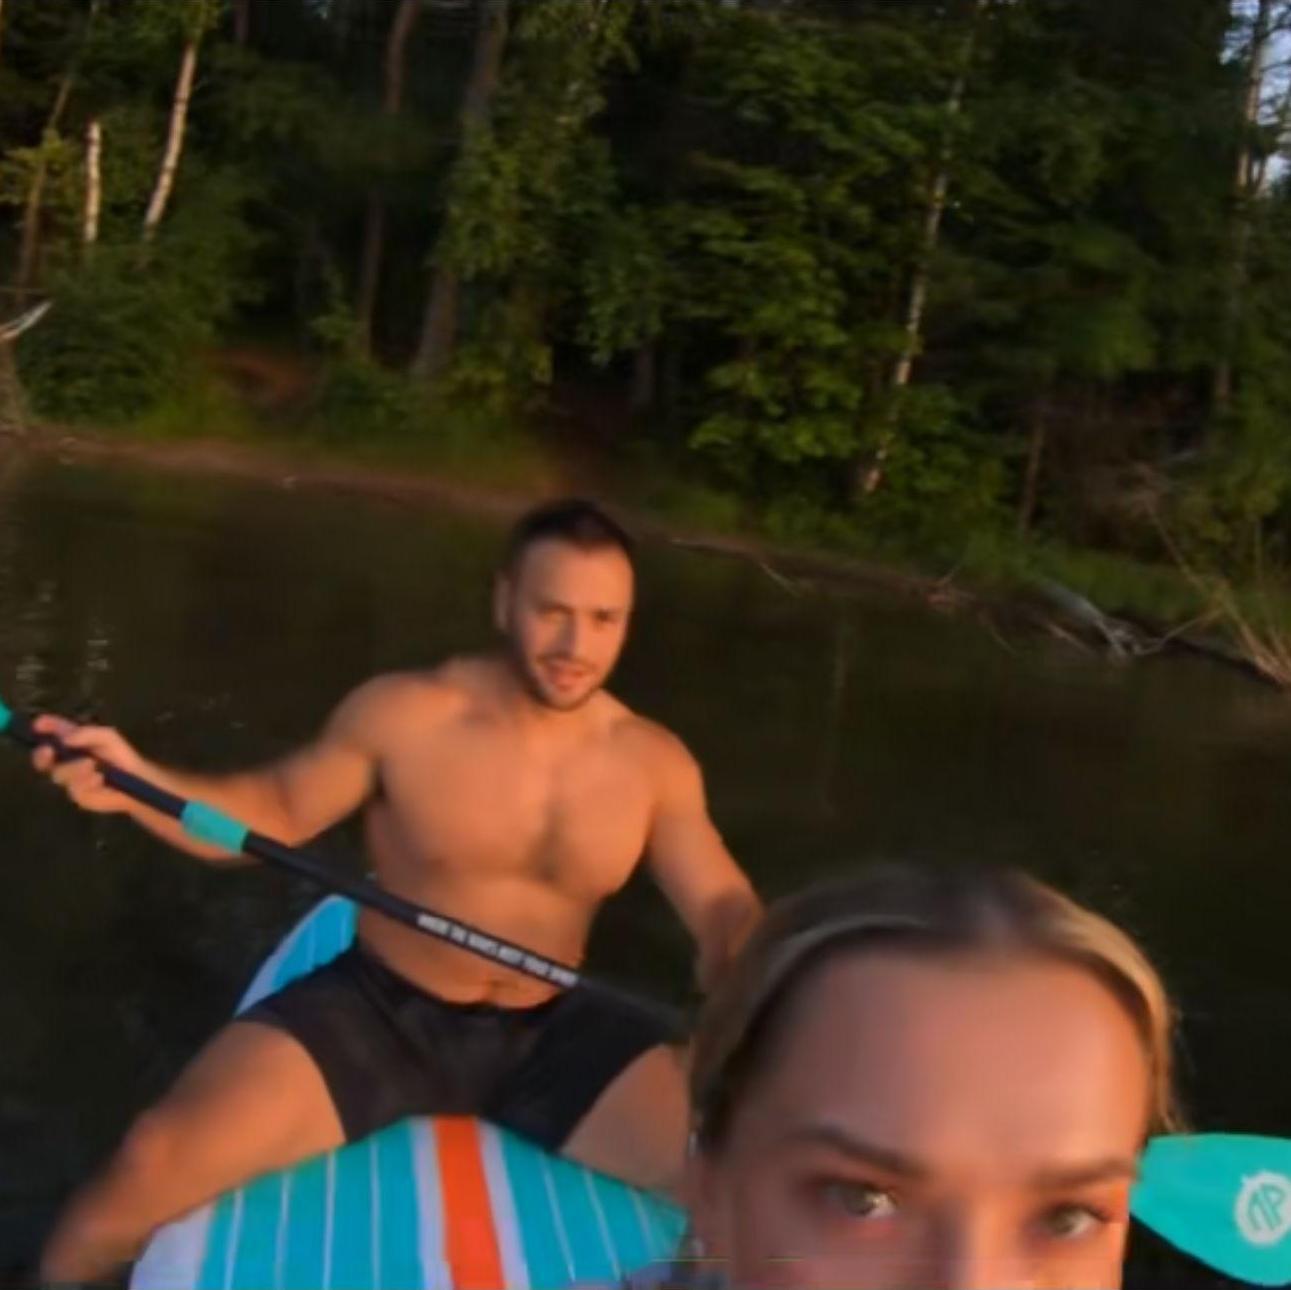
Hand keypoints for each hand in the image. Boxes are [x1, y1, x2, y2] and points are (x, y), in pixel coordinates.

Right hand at [30, 716, 147, 814]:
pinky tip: (99, 779)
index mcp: (72, 741)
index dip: (43, 727)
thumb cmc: (120, 754)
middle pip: (42, 758)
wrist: (135, 780)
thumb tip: (65, 739)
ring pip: (58, 774)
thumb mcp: (108, 737)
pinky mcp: (77, 794)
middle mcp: (67, 759)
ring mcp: (70, 777)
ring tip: (92, 764)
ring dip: (73, 768)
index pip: (52, 733)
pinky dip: (86, 782)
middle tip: (48, 750)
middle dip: (41, 754)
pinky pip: (73, 788)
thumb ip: (88, 733)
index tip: (39, 724)